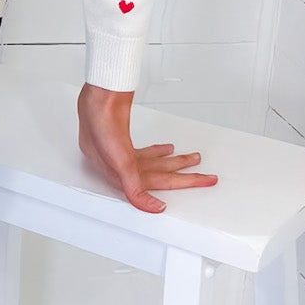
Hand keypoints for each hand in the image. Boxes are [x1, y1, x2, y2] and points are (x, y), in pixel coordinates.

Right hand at [76, 82, 216, 214]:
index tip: (196, 187)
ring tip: (193, 160)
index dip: (176, 187)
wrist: (98, 95)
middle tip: (206, 177)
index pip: (154, 185)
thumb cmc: (99, 124)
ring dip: (173, 162)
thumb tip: (153, 208)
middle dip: (183, 175)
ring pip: (153, 163)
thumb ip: (135, 189)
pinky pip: (145, 151)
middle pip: (158, 175)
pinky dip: (157, 152)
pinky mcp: (122, 138)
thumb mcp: (119, 162)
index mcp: (118, 174)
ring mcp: (121, 151)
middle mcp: (119, 165)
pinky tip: (168, 150)